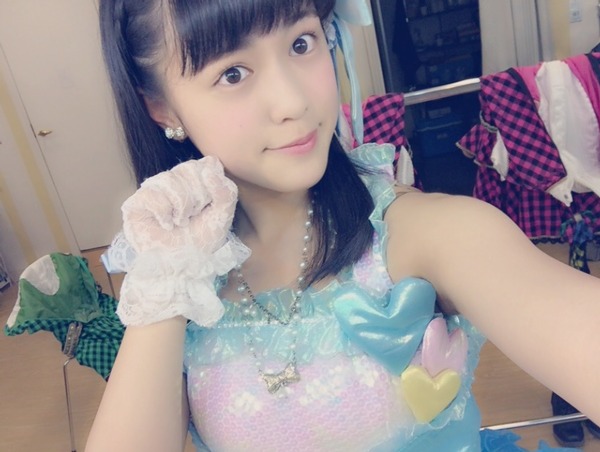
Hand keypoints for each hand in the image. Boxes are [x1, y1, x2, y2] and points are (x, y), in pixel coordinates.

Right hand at [122, 155, 236, 252]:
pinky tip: (166, 225)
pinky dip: (164, 213)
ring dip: (181, 207)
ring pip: (169, 179)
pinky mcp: (136, 203)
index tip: (210, 205)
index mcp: (196, 179)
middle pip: (189, 168)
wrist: (183, 267)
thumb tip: (209, 168)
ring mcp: (154, 189)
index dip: (212, 185)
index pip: (208, 163)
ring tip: (180, 222)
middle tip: (194, 216)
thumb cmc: (202, 242)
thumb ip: (226, 191)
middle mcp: (174, 180)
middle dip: (197, 197)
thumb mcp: (223, 216)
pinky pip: (152, 194)